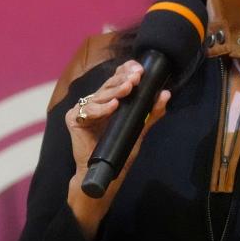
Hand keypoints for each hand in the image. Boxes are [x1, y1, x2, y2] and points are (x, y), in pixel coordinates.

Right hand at [64, 60, 171, 235]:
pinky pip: (89, 111)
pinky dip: (102, 108)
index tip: (139, 68)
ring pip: (100, 95)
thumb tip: (165, 94)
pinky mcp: (74, 119)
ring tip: (129, 87)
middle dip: (124, 79)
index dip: (126, 71)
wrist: (105, 172)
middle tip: (137, 76)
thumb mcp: (139, 129)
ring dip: (115, 90)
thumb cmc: (120, 150)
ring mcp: (84, 110)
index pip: (116, 79)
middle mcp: (96, 102)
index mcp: (109, 100)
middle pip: (109, 85)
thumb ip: (152, 113)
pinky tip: (114, 104)